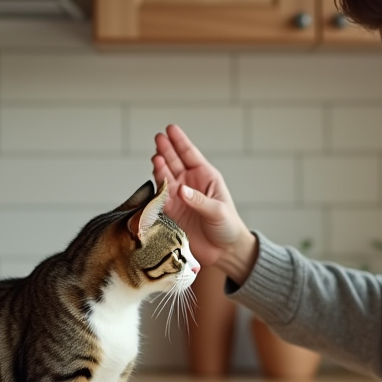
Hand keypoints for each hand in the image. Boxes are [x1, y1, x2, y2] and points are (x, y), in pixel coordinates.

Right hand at [152, 124, 256, 278]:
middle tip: (158, 138)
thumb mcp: (218, 211)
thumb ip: (199, 200)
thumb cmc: (228, 227)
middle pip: (175, 162)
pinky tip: (153, 180)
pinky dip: (156, 188)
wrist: (224, 252)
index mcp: (206, 177)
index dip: (180, 141)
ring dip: (160, 167)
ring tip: (156, 158)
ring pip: (166, 177)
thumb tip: (181, 190)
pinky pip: (161, 197)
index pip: (190, 155)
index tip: (170, 129)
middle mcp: (191, 184)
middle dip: (167, 149)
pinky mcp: (172, 212)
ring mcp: (180, 197)